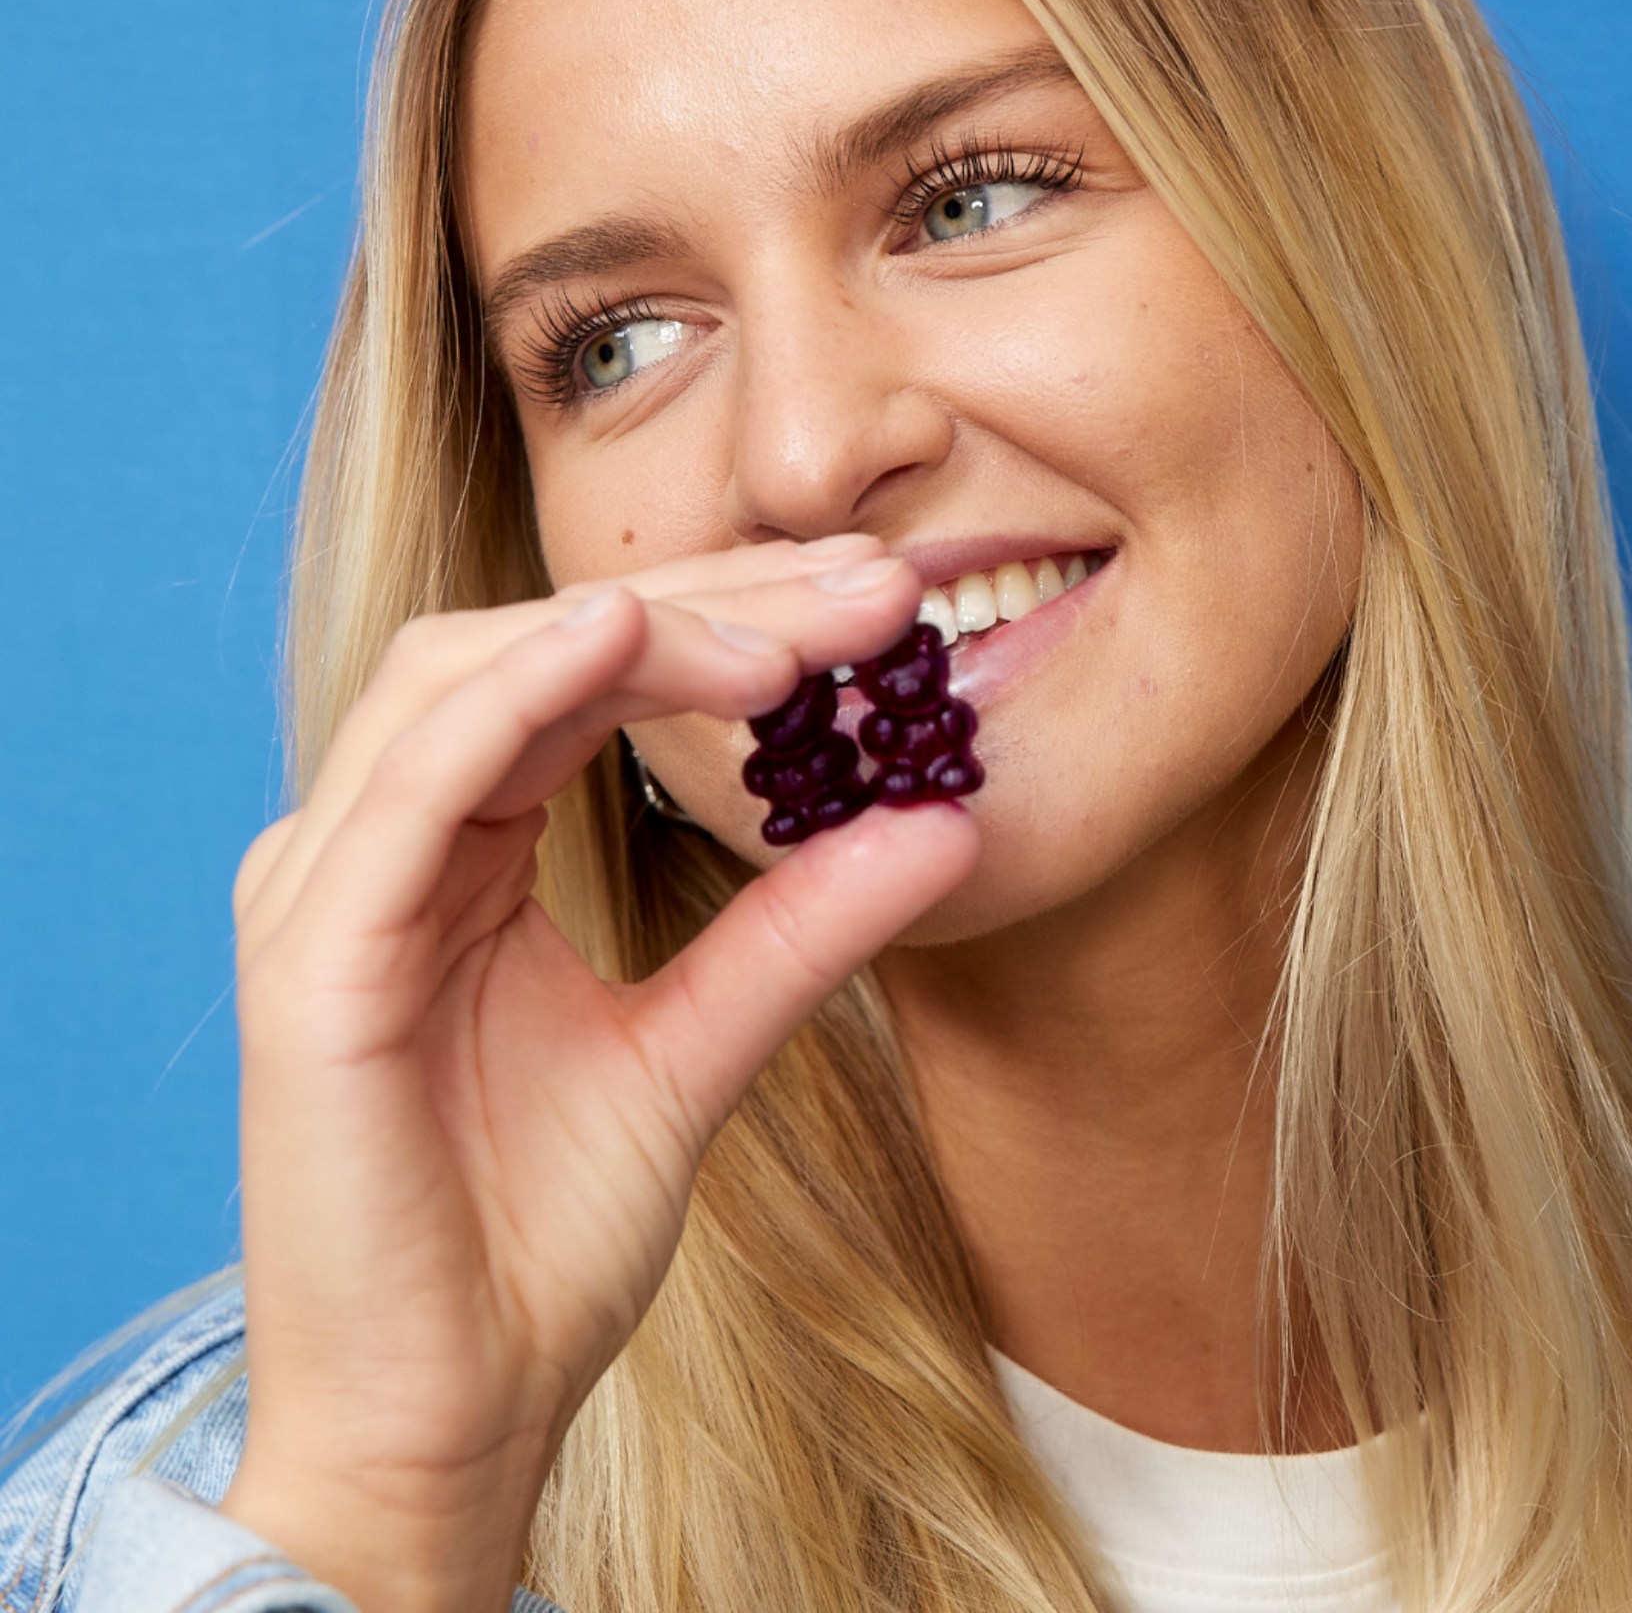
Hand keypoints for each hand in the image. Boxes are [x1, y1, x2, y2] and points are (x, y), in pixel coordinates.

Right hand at [217, 535, 979, 1612]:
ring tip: (790, 633)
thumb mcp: (697, 1049)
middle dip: (711, 603)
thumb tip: (942, 824)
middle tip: (869, 587)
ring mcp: (335, 890)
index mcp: (456, 849)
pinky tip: (622, 637)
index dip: (731, 622)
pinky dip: (513, 696)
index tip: (877, 607)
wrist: (450, 1417)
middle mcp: (384, 843)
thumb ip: (800, 930)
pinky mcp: (315, 961)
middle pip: (536, 646)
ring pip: (468, 676)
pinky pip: (410, 785)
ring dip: (635, 631)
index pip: (587, 676)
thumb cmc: (537, 1237)